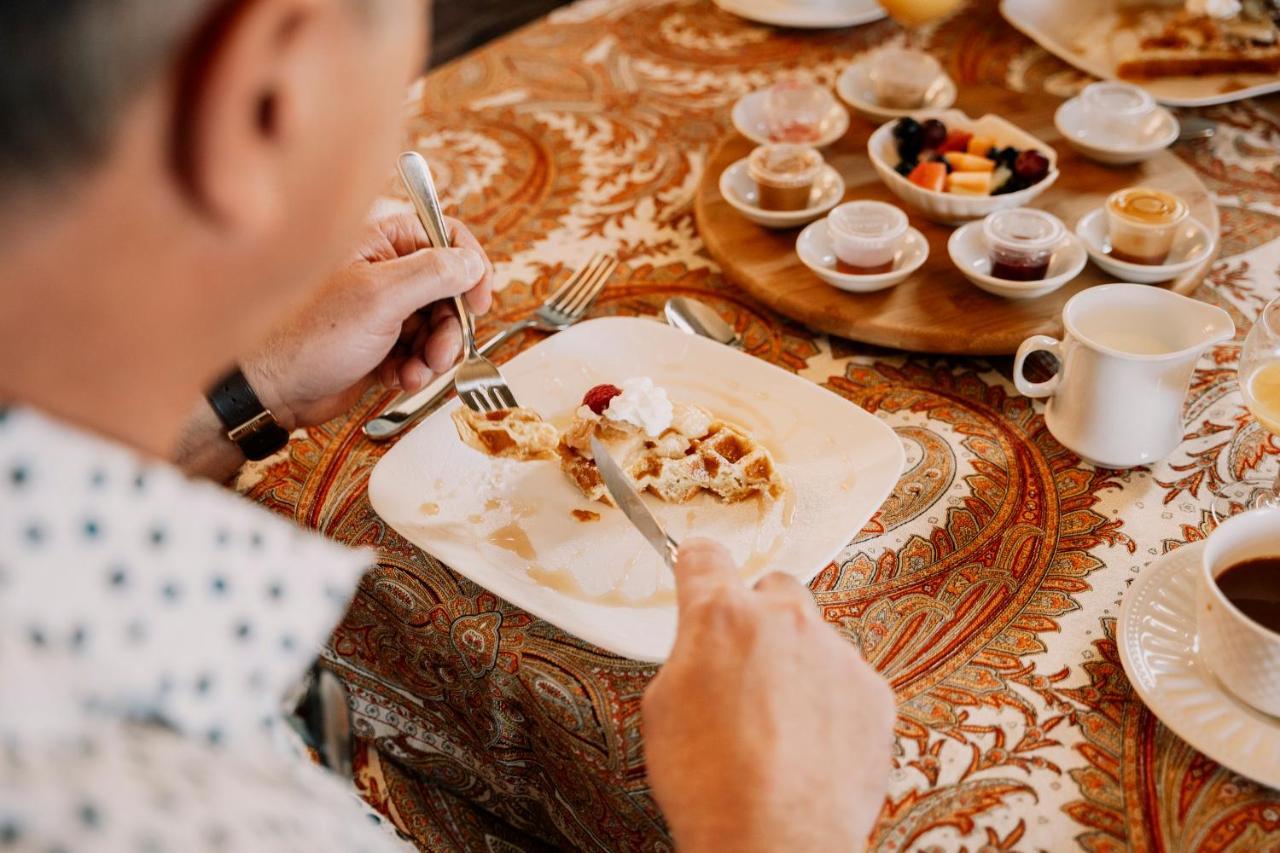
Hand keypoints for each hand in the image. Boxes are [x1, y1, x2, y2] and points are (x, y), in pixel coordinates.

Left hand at [242, 211, 493, 429]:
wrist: (272, 390)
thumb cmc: (308, 337)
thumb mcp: (379, 298)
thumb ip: (433, 274)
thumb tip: (472, 262)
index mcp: (378, 240)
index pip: (445, 236)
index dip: (469, 267)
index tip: (479, 300)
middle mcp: (382, 269)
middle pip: (447, 288)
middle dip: (451, 325)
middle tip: (442, 352)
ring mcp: (382, 307)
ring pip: (437, 325)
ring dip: (435, 353)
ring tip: (417, 372)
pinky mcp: (380, 342)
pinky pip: (419, 351)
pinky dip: (416, 368)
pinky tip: (399, 379)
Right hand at [643, 540, 895, 852]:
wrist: (775, 841)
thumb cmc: (709, 785)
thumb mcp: (661, 708)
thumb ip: (690, 655)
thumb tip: (704, 647)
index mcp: (722, 618)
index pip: (706, 557)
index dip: (698, 564)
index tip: (700, 567)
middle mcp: (785, 621)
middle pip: (774, 588)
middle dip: (758, 616)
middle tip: (743, 665)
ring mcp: (837, 655)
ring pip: (815, 639)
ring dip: (798, 665)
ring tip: (778, 727)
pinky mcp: (874, 693)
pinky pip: (848, 681)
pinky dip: (832, 704)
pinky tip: (810, 746)